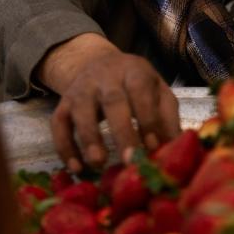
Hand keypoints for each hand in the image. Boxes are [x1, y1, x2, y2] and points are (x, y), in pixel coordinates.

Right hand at [37, 33, 180, 171]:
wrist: (100, 64)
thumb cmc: (137, 86)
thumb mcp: (158, 92)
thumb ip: (167, 118)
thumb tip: (175, 149)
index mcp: (134, 71)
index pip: (140, 91)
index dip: (147, 118)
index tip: (153, 147)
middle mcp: (105, 76)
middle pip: (113, 102)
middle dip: (122, 132)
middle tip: (130, 161)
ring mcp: (81, 88)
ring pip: (81, 111)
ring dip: (89, 138)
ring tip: (98, 163)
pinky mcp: (63, 104)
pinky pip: (58, 125)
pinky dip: (64, 147)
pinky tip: (76, 168)